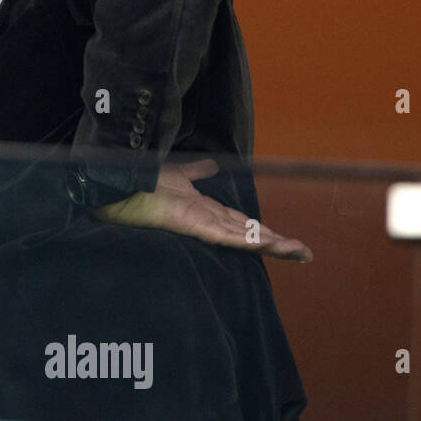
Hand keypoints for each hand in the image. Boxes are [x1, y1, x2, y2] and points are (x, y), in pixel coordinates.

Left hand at [92, 159, 312, 261]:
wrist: (116, 186)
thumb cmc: (141, 184)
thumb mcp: (177, 173)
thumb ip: (196, 171)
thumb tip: (214, 166)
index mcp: (203, 210)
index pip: (239, 222)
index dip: (263, 230)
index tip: (285, 238)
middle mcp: (205, 220)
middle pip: (248, 233)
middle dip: (276, 242)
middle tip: (304, 253)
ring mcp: (200, 224)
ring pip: (243, 237)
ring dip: (273, 244)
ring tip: (300, 253)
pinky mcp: (193, 225)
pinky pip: (226, 235)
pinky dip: (250, 241)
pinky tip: (271, 245)